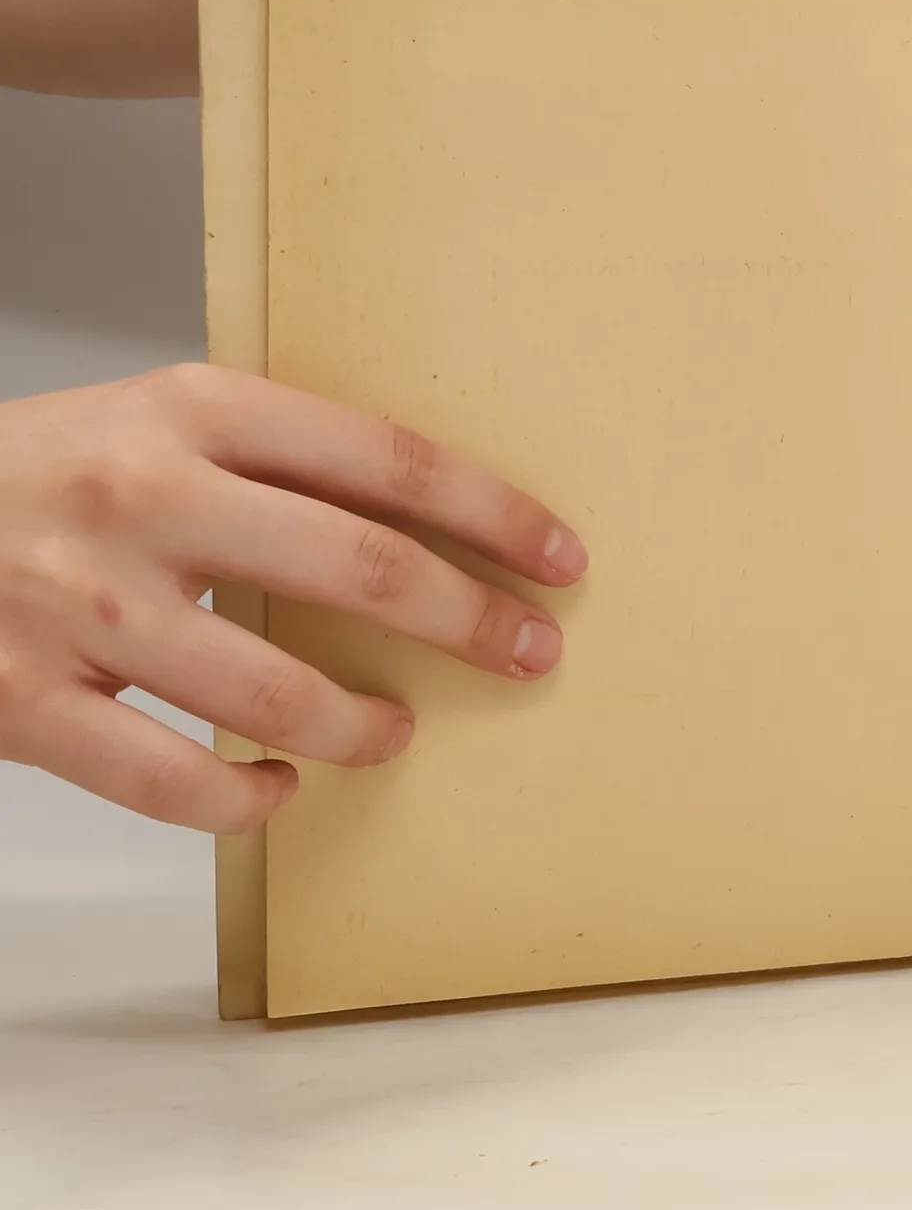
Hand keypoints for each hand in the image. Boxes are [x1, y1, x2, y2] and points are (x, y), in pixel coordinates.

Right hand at [0, 365, 587, 831]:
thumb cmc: (40, 472)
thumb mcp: (154, 421)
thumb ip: (273, 461)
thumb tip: (431, 524)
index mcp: (192, 410)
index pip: (386, 460)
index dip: (491, 514)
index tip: (560, 557)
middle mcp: (145, 496)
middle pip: (361, 568)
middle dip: (471, 620)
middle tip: (533, 653)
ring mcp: (82, 604)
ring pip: (276, 692)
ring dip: (365, 725)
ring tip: (396, 732)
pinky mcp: (25, 701)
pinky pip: (173, 782)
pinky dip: (246, 799)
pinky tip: (276, 786)